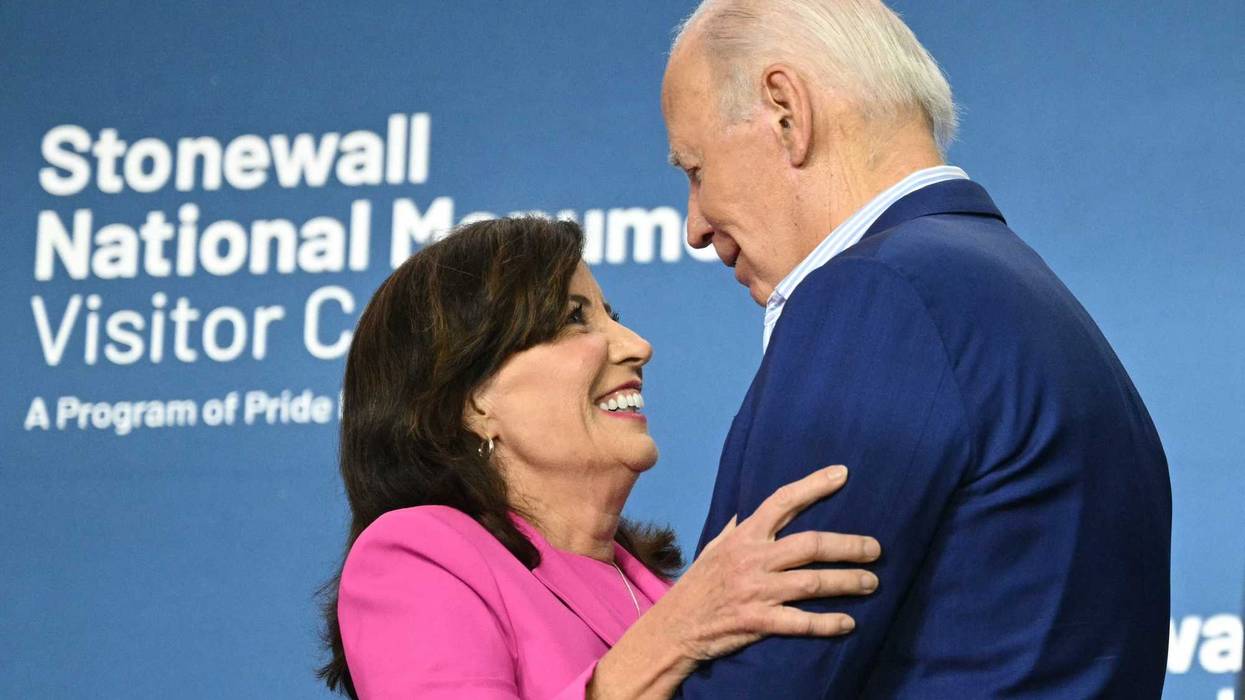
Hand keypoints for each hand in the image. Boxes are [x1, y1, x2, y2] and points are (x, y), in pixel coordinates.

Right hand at [660, 465, 879, 661]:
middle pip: (810, 545)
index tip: (842, 474)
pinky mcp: (757, 621)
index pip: (782, 501)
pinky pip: (800, 622)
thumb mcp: (714, 548)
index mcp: (745, 536)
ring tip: (871, 582)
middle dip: (849, 545)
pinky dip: (827, 623)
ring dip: (847, 582)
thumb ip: (737, 530)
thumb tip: (751, 512)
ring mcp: (756, 590)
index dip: (813, 486)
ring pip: (812, 582)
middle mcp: (753, 559)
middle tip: (876, 549)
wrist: (675, 627)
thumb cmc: (699, 585)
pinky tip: (848, 622)